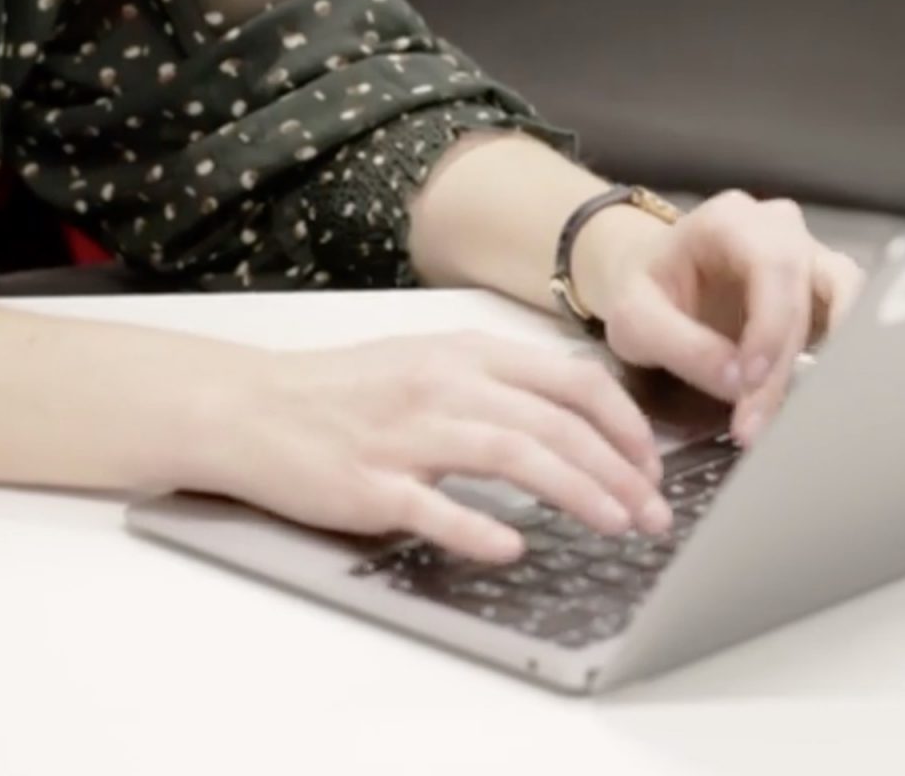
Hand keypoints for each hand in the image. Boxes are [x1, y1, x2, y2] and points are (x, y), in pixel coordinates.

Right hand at [196, 333, 666, 562]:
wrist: (249, 407)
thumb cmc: (345, 392)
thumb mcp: (431, 363)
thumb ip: (500, 384)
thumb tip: (579, 419)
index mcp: (468, 354)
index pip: (574, 382)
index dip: (626, 425)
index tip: (653, 465)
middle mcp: (444, 385)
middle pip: (556, 424)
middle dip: (620, 471)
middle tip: (655, 514)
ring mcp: (406, 434)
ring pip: (513, 457)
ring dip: (577, 493)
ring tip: (617, 525)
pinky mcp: (368, 484)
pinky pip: (434, 508)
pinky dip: (479, 530)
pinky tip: (515, 549)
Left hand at [585, 191, 865, 444]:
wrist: (649, 281)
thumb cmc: (641, 290)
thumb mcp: (635, 319)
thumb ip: (683, 347)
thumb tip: (739, 384)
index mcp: (731, 220)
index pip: (772, 265)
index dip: (771, 326)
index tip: (751, 382)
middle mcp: (780, 229)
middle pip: (807, 290)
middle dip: (784, 365)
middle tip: (756, 425)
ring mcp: (808, 255)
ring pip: (846, 299)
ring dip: (827, 360)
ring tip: (796, 414)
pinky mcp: (821, 291)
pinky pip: (850, 318)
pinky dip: (839, 358)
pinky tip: (815, 399)